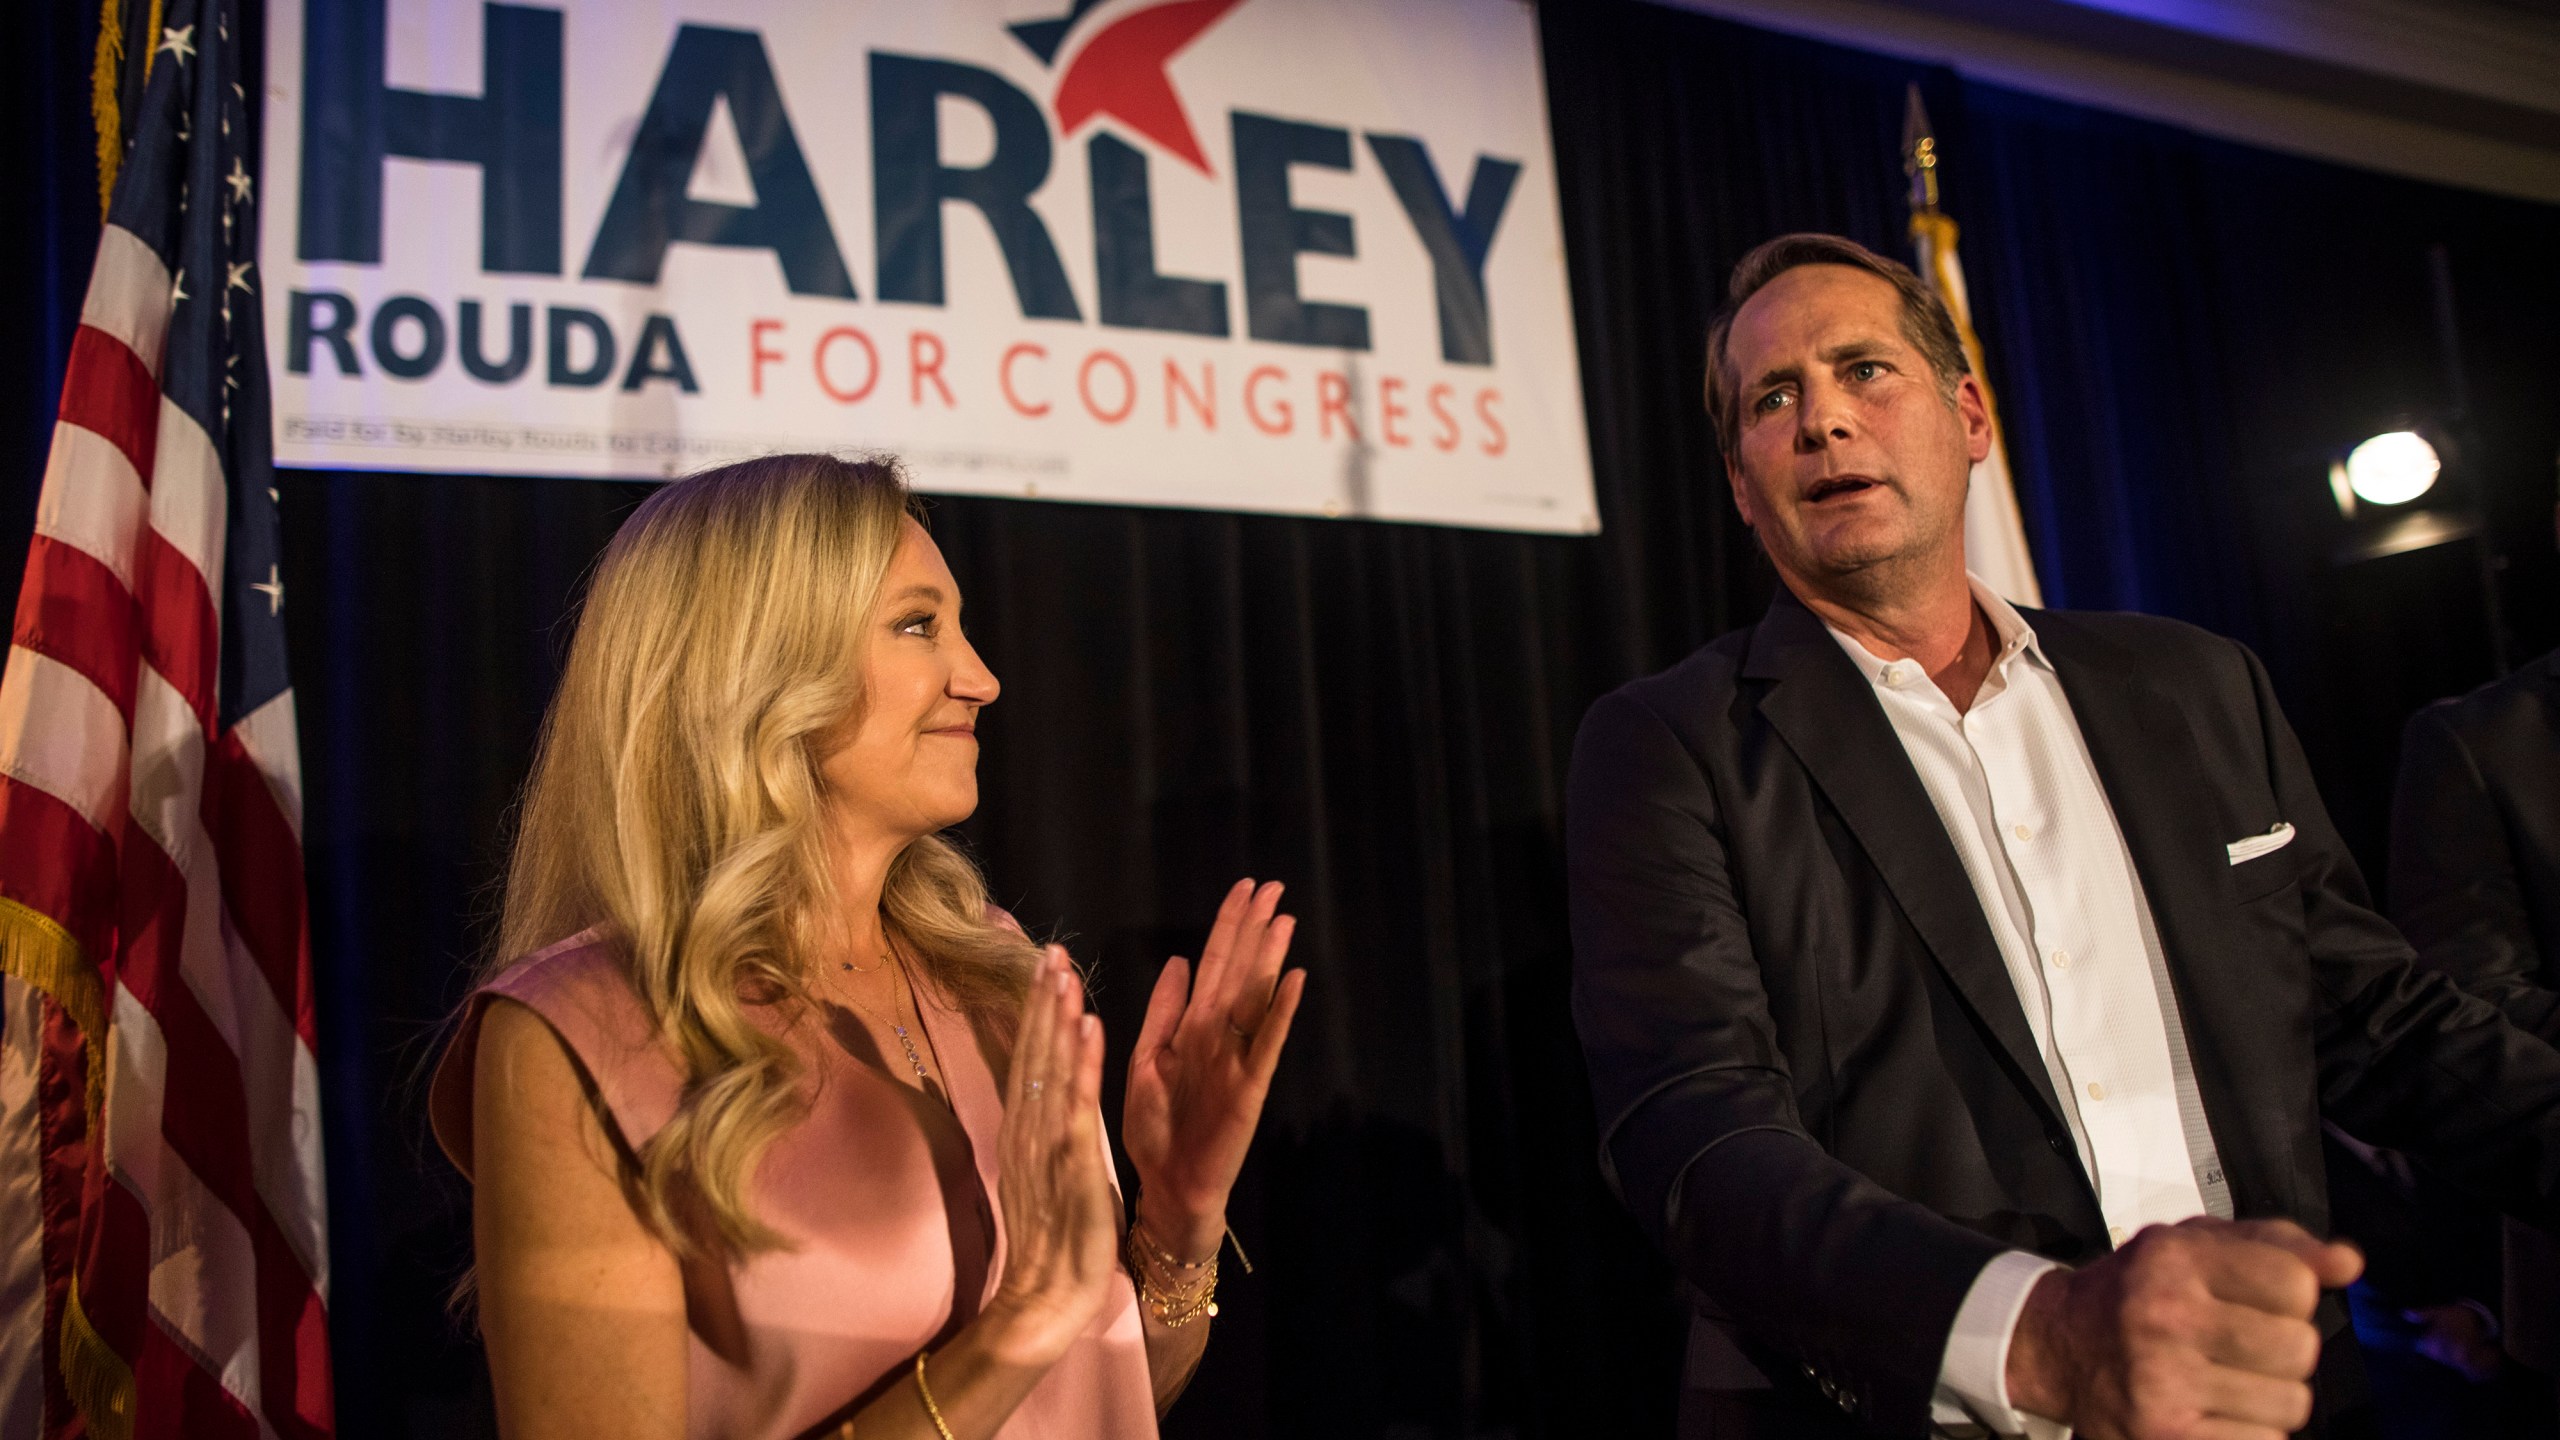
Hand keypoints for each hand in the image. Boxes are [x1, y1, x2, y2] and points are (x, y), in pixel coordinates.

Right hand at [981, 947, 1119, 1367]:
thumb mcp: (1044, 1173)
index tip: (1044, 970)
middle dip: (1042, 1000)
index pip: (1028, 1059)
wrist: (1046, 1295)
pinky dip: (1081, 1060)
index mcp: (1023, 1132)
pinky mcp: (1069, 1160)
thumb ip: (1043, 1133)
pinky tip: (1089, 1025)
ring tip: (1066, 970)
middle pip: (1032, 1052)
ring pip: (1050, 1066)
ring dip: (1058, 1015)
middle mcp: (1026, 1129)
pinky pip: (1075, 1101)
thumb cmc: (1054, 1240)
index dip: (1035, 1014)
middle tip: (1051, 950)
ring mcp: (1045, 1142)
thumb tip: (1045, 1098)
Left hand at [1122, 879, 1308, 1257]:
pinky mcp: (1248, 1089)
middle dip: (1254, 929)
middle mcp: (1218, 1036)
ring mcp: (1236, 1060)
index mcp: (1192, 1028)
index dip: (1229, 926)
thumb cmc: (1157, 1128)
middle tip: (1273, 886)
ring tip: (1284, 919)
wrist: (1167, 1187)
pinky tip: (1294, 980)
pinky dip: (1280, 1012)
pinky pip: (1266, 1044)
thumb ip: (1164, 1011)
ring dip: (1269, 958)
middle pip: (1239, 971)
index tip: (1244, 887)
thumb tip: (1179, 960)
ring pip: (1254, 998)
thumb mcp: (1148, 1058)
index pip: (1214, 964)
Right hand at [2007, 1216, 2363, 1439]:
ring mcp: (2162, 1381)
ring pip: (2291, 1404)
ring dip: (2270, 1398)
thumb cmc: (2140, 1292)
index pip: (2296, 1284)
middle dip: (2283, 1351)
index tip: (2258, 1300)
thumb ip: (2277, 1245)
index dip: (2289, 1296)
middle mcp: (2164, 1314)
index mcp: (2174, 1257)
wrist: (2058, 1344)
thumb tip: (2347, 1264)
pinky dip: (2251, 1432)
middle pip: (2301, 1348)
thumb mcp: (2196, 1243)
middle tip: (2242, 1347)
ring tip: (2227, 1382)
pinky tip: (2216, 1413)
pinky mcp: (2165, 1434)